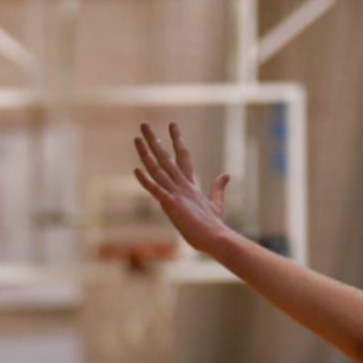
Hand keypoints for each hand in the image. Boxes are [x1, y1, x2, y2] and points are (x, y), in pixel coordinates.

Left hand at [131, 122, 232, 254]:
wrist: (217, 239)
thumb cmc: (214, 226)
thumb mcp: (216, 204)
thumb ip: (218, 189)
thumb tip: (226, 175)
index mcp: (191, 185)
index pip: (183, 157)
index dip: (176, 140)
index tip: (172, 124)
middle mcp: (182, 185)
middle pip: (166, 157)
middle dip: (154, 140)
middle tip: (144, 124)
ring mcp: (176, 193)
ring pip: (158, 168)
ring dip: (146, 153)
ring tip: (137, 137)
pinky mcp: (172, 204)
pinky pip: (156, 190)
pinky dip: (146, 180)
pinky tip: (136, 169)